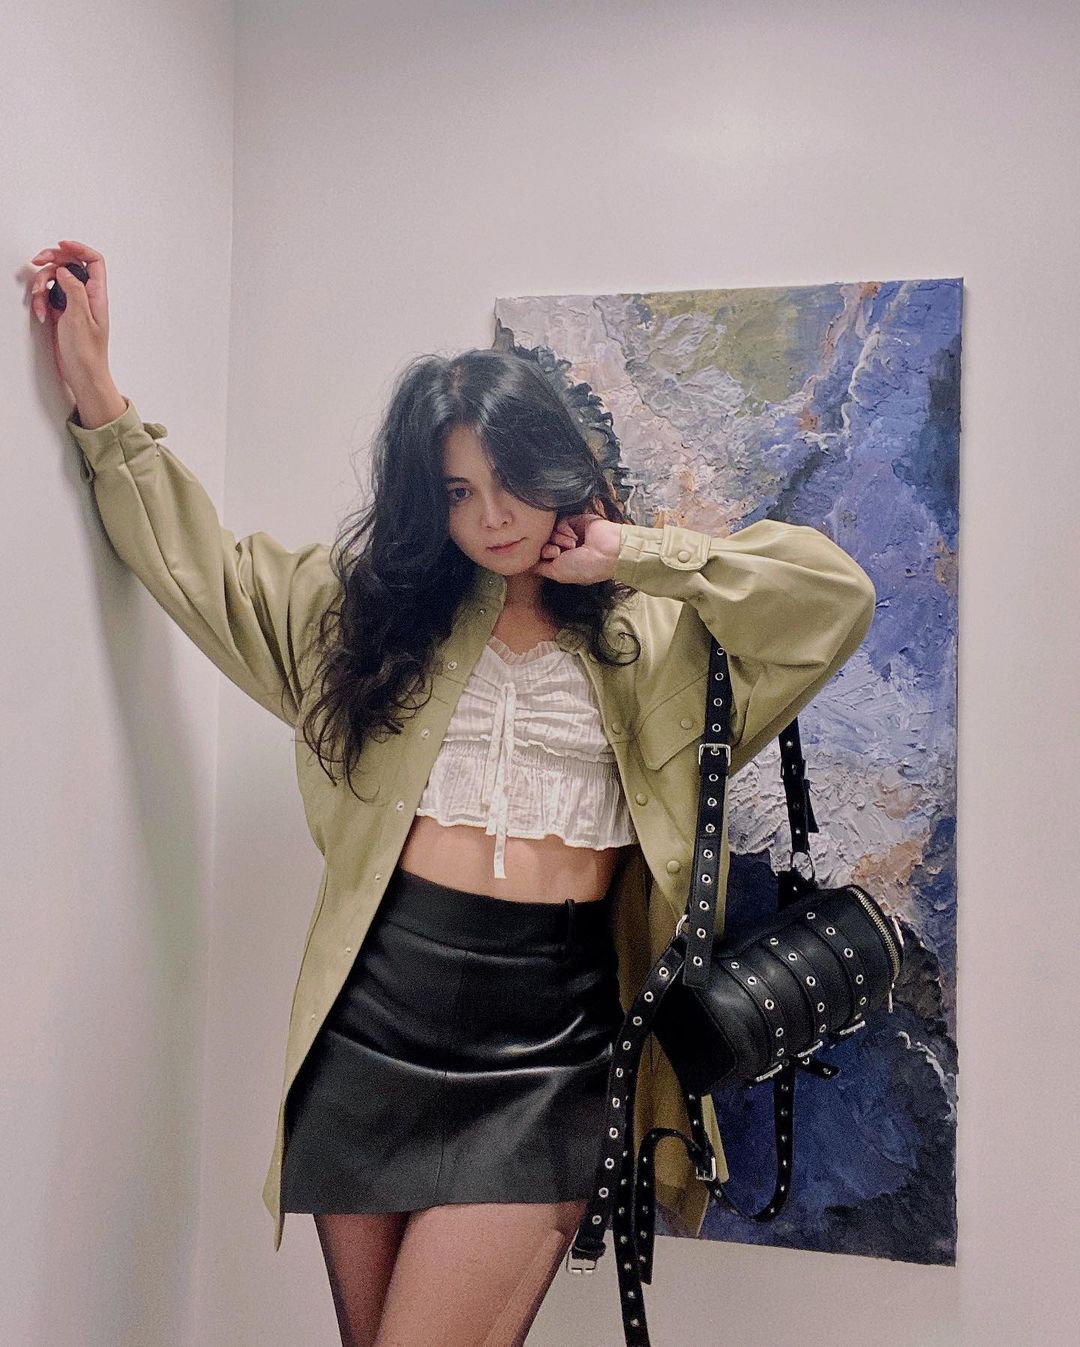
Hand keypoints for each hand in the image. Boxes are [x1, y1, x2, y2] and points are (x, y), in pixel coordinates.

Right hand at [28, 239, 113, 404]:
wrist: (82, 376)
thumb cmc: (87, 354)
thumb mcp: (80, 318)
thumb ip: (73, 289)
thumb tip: (64, 270)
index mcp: (97, 295)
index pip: (93, 261)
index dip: (78, 248)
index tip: (61, 244)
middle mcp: (86, 297)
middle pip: (69, 265)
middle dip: (51, 261)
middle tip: (37, 261)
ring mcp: (73, 304)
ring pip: (54, 281)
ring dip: (41, 286)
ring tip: (39, 300)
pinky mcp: (61, 313)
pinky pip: (47, 297)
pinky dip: (40, 301)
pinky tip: (41, 313)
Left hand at [530, 511, 621, 584]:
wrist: (607, 552)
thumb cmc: (585, 567)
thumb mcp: (558, 573)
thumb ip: (541, 567)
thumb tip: (527, 563)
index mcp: (561, 562)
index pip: (540, 554)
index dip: (542, 554)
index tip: (554, 557)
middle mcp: (563, 548)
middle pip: (543, 542)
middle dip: (550, 547)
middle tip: (560, 551)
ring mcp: (568, 534)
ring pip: (549, 531)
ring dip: (559, 538)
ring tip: (572, 544)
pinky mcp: (574, 521)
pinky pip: (559, 522)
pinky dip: (565, 529)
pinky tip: (575, 536)